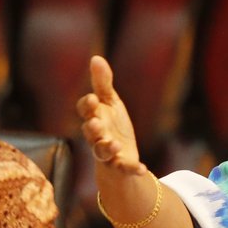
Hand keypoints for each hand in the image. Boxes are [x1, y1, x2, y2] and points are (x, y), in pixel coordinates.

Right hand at [76, 55, 145, 174]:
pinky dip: (132, 169)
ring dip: (107, 148)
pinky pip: (123, 168)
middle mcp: (97, 136)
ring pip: (102, 152)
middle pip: (90, 132)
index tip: (93, 99)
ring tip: (115, 145)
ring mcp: (107, 153)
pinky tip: (142, 168)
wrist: (120, 155)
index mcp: (94, 116)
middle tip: (97, 123)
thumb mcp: (111, 103)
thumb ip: (102, 83)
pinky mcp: (119, 166)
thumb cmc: (112, 124)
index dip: (87, 105)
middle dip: (92, 128)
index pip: (85, 110)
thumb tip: (96, 57)